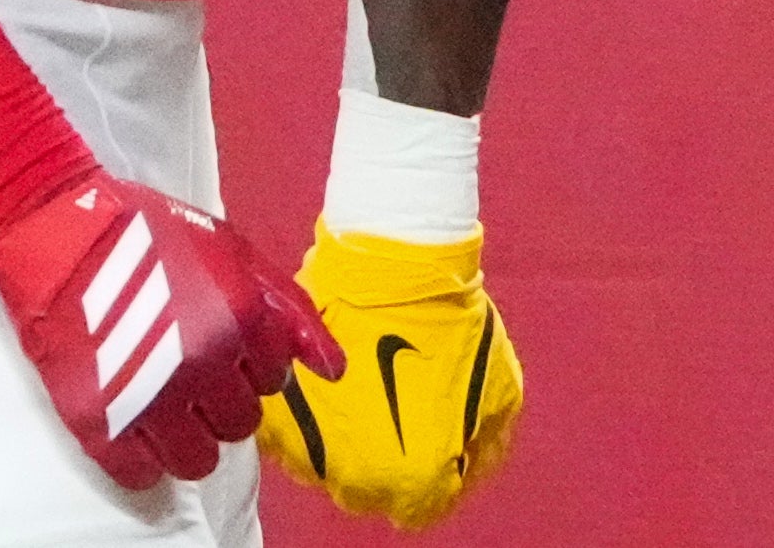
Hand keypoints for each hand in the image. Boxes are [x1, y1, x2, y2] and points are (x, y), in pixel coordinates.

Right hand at [0, 177, 331, 491]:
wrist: (58, 229)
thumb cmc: (149, 231)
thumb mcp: (233, 250)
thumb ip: (290, 309)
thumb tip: (333, 370)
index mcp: (241, 316)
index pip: (274, 380)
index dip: (251, 368)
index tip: (226, 353)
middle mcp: (204, 359)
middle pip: (241, 424)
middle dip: (224, 405)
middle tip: (193, 379)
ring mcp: (150, 394)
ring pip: (199, 460)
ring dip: (190, 443)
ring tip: (168, 412)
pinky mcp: (98, 419)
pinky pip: (141, 475)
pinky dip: (144, 464)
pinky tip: (136, 433)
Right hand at [258, 227, 523, 529]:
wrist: (389, 265)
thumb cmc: (450, 322)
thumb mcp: (498, 389)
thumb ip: (482, 445)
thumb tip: (463, 468)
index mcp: (414, 479)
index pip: (419, 508)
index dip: (428, 472)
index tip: (427, 439)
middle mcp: (358, 481)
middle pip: (369, 492)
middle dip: (383, 458)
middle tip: (392, 408)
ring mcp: (310, 454)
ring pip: (326, 467)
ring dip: (341, 440)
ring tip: (360, 387)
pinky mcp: (275, 421)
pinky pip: (292, 438)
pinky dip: (309, 419)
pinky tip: (331, 382)